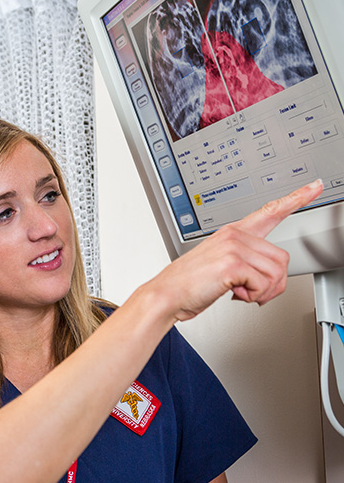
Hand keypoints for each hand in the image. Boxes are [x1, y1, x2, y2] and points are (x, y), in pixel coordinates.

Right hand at [149, 179, 323, 321]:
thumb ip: (248, 262)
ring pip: (275, 274)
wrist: (167, 294)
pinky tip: (234, 293)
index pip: (270, 211)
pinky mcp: (233, 264)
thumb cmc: (190, 283)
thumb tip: (271, 276)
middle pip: (281, 259)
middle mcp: (235, 235)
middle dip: (271, 283)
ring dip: (262, 292)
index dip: (296, 198)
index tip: (315, 185)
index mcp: (233, 232)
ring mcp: (233, 247)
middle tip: (250, 290)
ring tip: (239, 291)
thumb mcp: (221, 265)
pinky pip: (263, 285)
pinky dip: (252, 296)